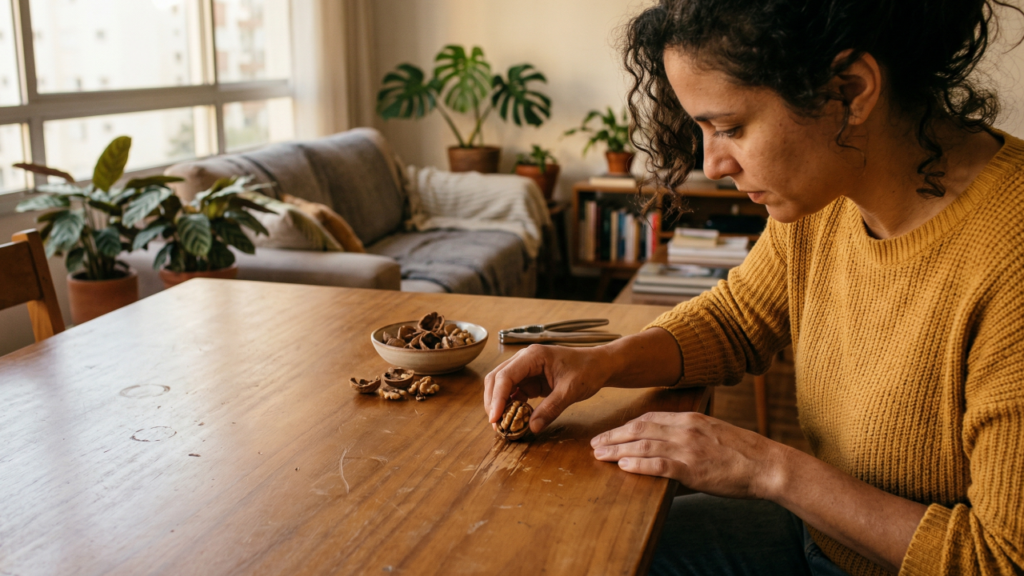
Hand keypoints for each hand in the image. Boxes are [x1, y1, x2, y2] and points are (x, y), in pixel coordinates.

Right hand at [484, 344, 615, 432]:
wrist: (599, 366)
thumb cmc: (587, 371)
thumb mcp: (570, 391)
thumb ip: (551, 408)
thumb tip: (532, 427)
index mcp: (533, 356)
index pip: (505, 376)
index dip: (497, 397)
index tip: (495, 418)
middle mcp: (524, 360)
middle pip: (496, 379)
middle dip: (493, 402)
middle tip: (496, 425)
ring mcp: (525, 370)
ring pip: (501, 386)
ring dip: (499, 405)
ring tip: (503, 425)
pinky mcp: (529, 380)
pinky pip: (513, 393)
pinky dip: (510, 406)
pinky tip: (514, 419)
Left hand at [591, 411, 785, 499]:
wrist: (767, 465)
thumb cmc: (743, 453)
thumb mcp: (714, 434)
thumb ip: (690, 437)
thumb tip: (668, 449)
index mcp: (690, 419)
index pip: (649, 418)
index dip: (625, 426)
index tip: (610, 432)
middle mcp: (685, 429)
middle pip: (639, 429)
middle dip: (614, 436)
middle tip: (595, 444)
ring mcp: (688, 448)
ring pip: (643, 446)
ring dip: (617, 450)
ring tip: (600, 455)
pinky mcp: (692, 468)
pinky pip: (658, 465)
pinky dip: (638, 464)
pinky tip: (623, 466)